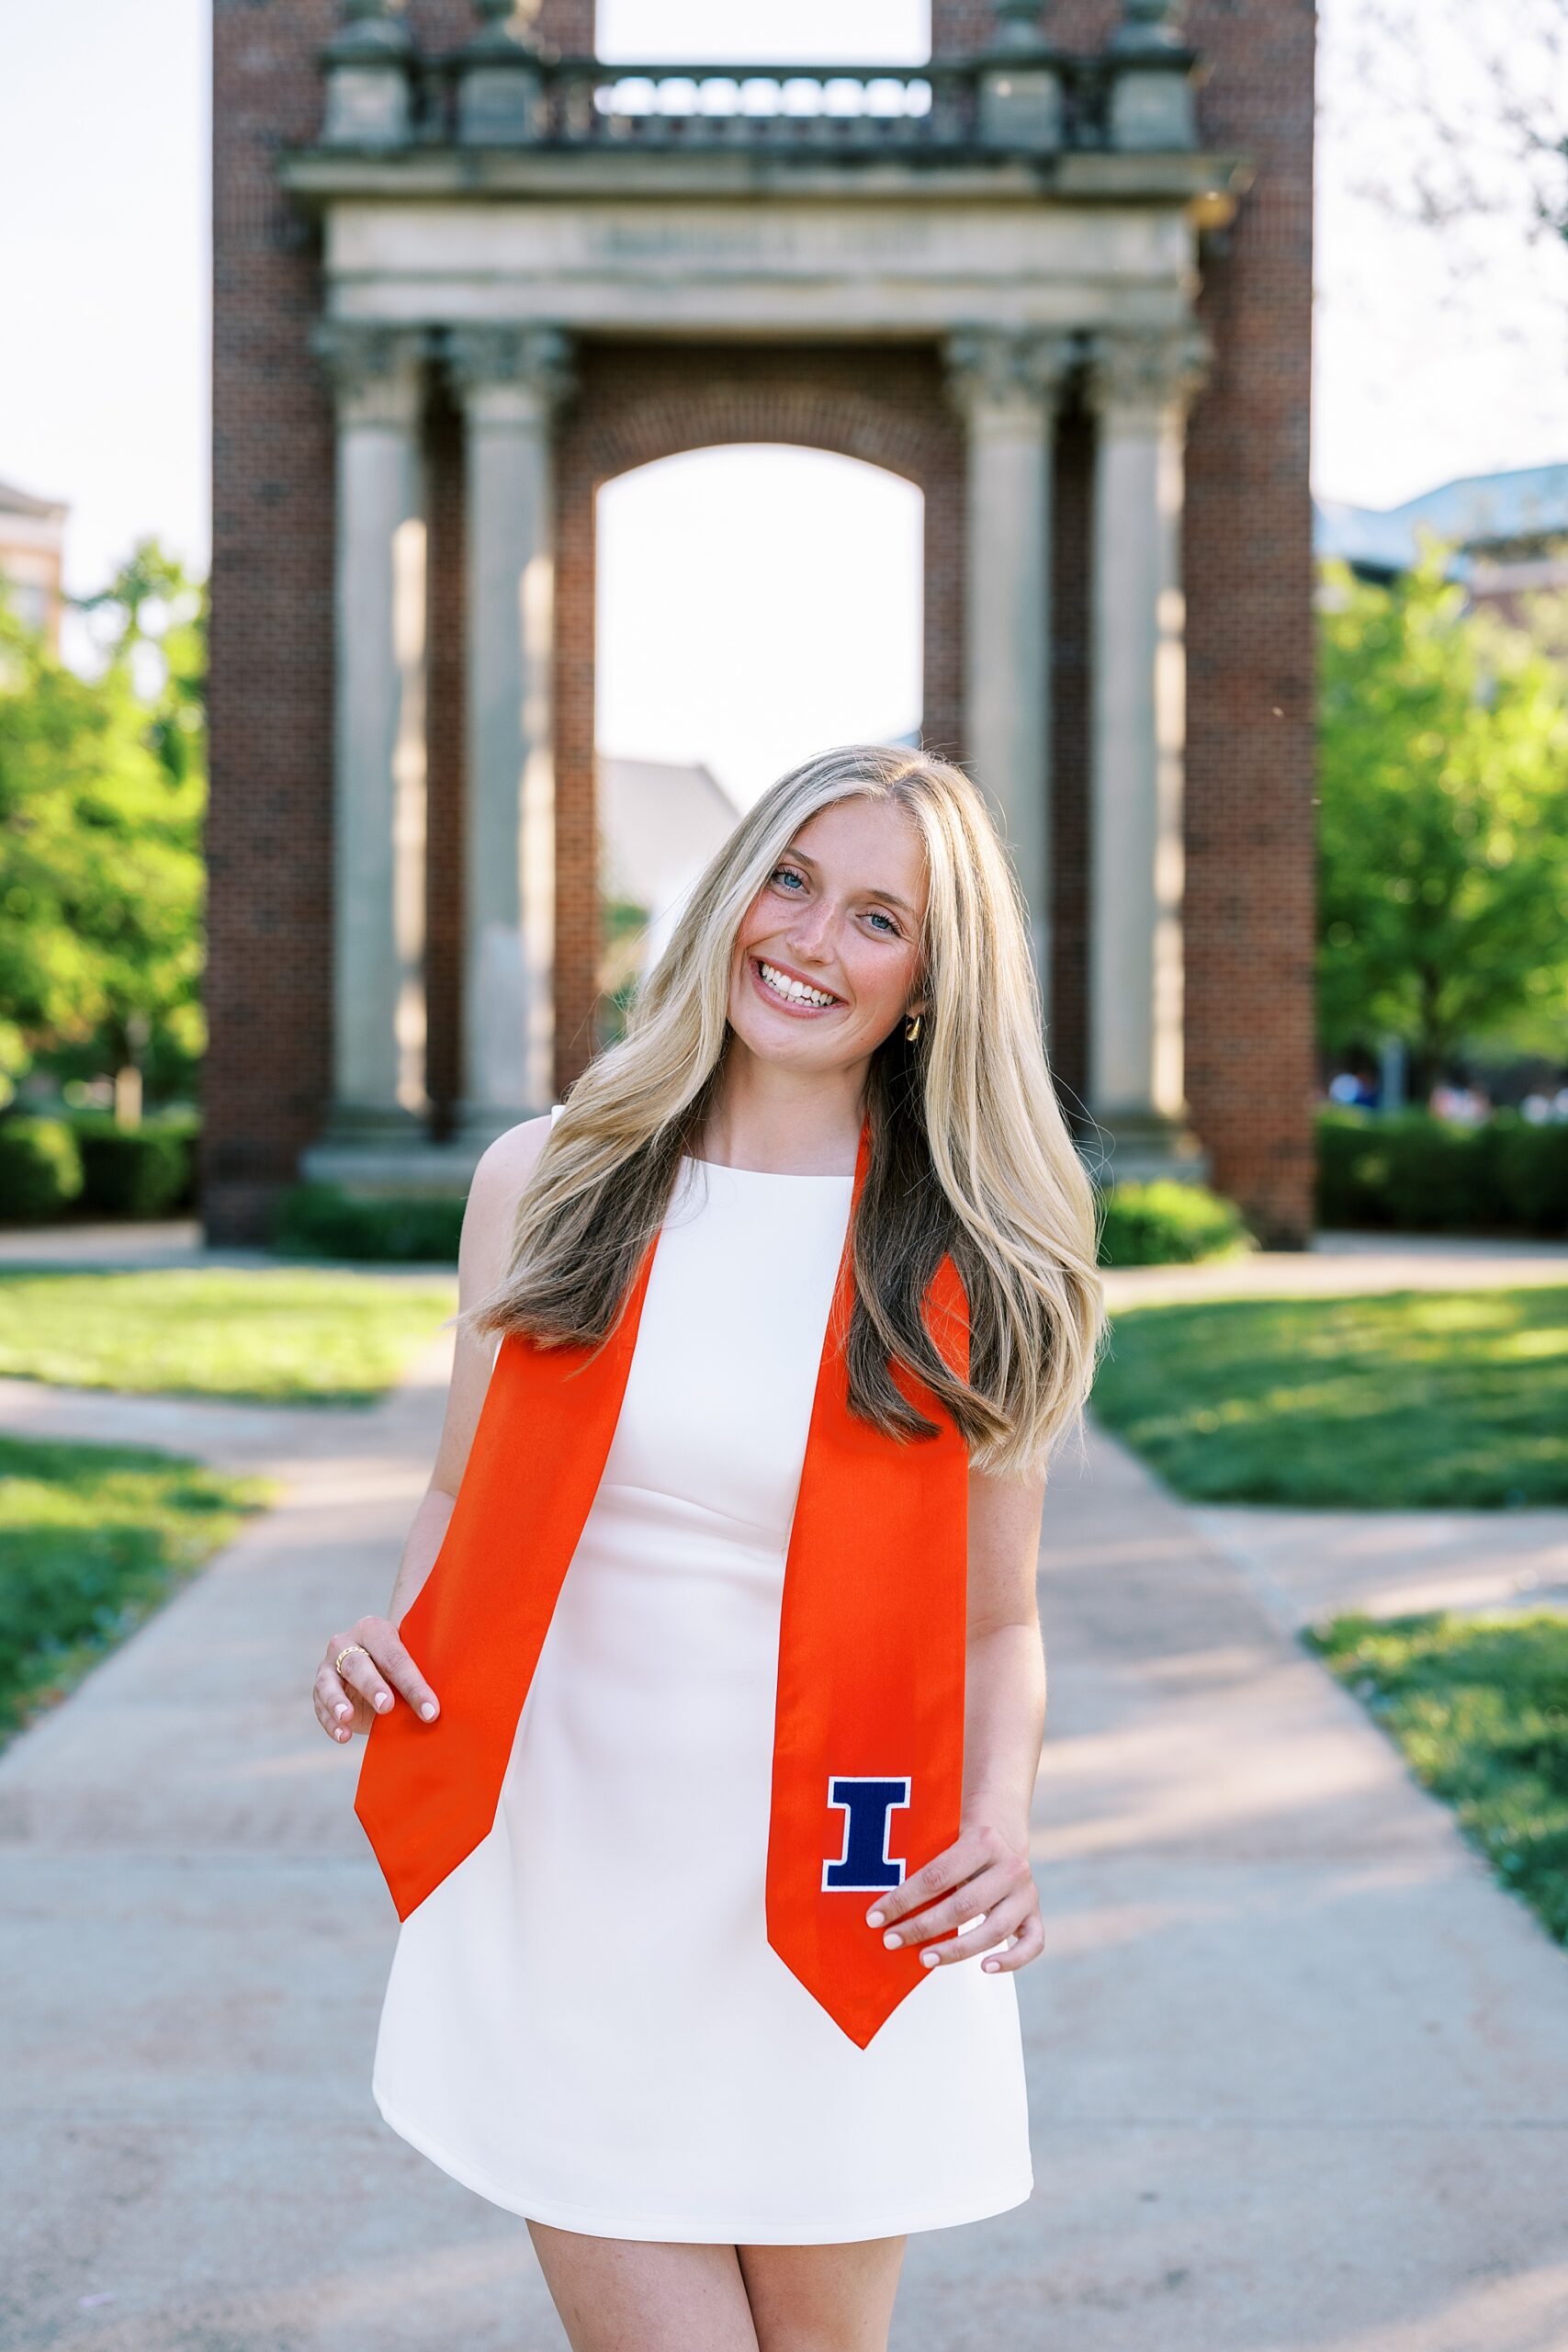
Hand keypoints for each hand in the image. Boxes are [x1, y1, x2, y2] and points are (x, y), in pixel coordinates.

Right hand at [313, 1614, 439, 1743]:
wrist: (378, 1669)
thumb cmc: (401, 1669)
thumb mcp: (412, 1664)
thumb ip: (420, 1678)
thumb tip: (437, 1710)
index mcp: (374, 1630)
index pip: (394, 1656)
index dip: (413, 1684)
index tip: (430, 1710)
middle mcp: (346, 1643)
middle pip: (358, 1664)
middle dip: (372, 1686)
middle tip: (387, 1706)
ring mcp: (328, 1665)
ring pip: (329, 1682)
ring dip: (338, 1701)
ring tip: (348, 1717)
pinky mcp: (319, 1690)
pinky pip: (320, 1706)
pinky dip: (331, 1722)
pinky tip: (343, 1735)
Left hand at [864, 1816, 1042, 1974]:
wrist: (1000, 1829)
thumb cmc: (959, 1840)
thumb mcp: (943, 1838)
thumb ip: (921, 1863)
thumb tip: (877, 1903)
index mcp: (983, 1840)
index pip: (937, 1876)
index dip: (903, 1900)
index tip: (875, 1918)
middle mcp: (1011, 1866)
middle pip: (963, 1906)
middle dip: (922, 1927)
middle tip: (891, 1941)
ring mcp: (1026, 1892)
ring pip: (994, 1930)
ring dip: (956, 1950)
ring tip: (924, 1958)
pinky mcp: (1034, 1913)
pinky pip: (1033, 1943)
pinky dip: (1012, 1960)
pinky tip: (984, 1968)